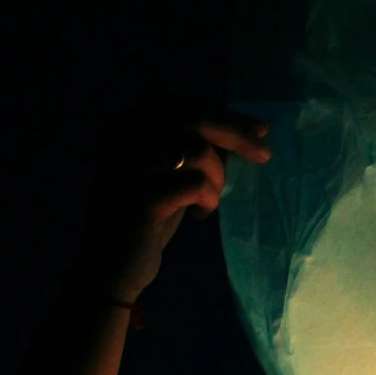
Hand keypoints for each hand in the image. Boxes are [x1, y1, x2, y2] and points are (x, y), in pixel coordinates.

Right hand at [83, 106, 271, 305]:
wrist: (111, 267)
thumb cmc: (145, 221)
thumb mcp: (168, 174)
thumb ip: (190, 148)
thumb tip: (243, 130)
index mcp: (128, 128)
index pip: (186, 107)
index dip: (227, 116)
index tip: (260, 131)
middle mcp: (125, 138)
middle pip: (193, 117)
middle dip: (235, 134)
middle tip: (263, 155)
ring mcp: (132, 166)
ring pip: (197, 149)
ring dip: (217, 177)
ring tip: (209, 200)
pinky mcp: (143, 197)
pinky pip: (196, 184)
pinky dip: (208, 198)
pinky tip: (198, 215)